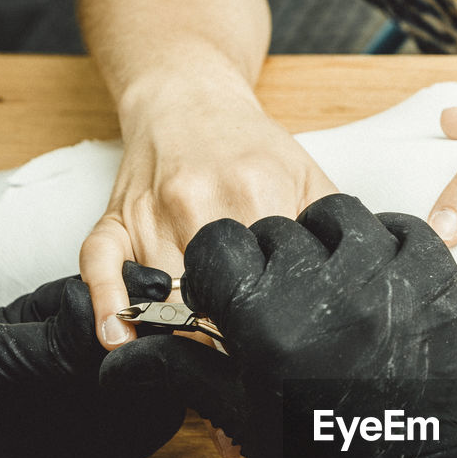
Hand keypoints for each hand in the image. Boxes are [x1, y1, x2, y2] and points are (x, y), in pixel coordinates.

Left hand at [0, 265, 185, 457]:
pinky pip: (153, 425)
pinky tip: (166, 394)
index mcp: (42, 320)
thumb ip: (45, 338)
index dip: (128, 286)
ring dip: (171, 363)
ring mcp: (95, 404)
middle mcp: (76, 358)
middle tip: (170, 322)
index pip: (102, 290)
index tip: (149, 285)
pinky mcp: (108, 450)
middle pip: (140, 329)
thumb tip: (111, 318)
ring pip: (157, 375)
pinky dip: (169, 407)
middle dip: (160, 321)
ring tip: (170, 357)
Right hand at [81, 73, 337, 348]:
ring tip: (206, 355)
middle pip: (213, 296)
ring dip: (183, 331)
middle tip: (250, 360)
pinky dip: (107, 306)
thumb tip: (358, 287)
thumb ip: (332, 230)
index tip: (286, 348)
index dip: (277, 322)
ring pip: (162, 294)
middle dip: (231, 335)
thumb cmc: (251, 147)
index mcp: (254, 191)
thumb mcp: (307, 176)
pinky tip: (120, 339)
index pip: (267, 281)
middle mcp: (197, 202)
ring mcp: (150, 212)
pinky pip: (98, 266)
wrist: (190, 97)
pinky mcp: (114, 218)